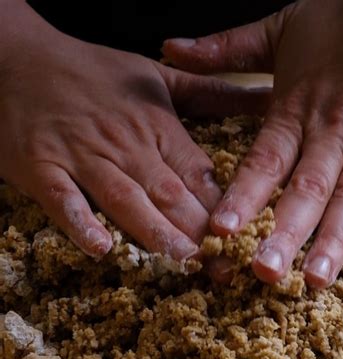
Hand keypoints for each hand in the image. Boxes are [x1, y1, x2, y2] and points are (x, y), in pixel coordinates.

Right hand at [0, 1, 268, 259]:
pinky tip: (100, 248)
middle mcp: (126, 145)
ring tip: (181, 260)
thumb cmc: (94, 72)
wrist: (19, 57)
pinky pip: (63, 199)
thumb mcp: (159, 77)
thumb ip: (214, 92)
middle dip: (198, 231)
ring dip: (153, 231)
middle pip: (169, 193)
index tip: (245, 239)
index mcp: (158, 127)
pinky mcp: (42, 167)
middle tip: (223, 266)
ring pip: (124, 199)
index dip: (223, 208)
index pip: (197, 174)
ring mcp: (83, 157)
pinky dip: (79, 222)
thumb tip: (267, 94)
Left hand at [163, 0, 342, 284]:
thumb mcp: (280, 29)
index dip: (242, 196)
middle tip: (263, 274)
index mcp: (296, 110)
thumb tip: (171, 50)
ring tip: (315, 279)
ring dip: (334, 240)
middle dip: (284, 234)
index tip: (221, 231)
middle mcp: (332, 131)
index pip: (264, 161)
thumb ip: (226, 50)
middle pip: (305, 189)